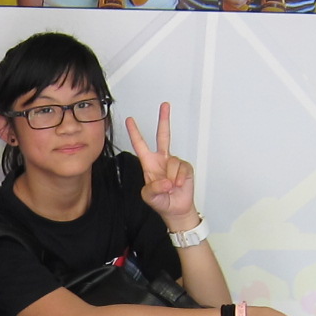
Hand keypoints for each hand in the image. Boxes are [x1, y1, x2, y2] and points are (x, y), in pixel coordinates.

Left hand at [123, 102, 196, 221]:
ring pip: (172, 162)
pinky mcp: (185, 167)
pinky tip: (178, 185)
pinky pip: (182, 168)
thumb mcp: (149, 197)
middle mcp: (161, 159)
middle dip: (164, 120)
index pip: (140, 145)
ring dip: (171, 177)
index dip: (134, 132)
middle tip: (165, 106)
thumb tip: (165, 180)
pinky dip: (179, 178)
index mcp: (149, 163)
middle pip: (163, 135)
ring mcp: (173, 163)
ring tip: (171, 186)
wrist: (176, 210)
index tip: (129, 120)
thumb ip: (153, 189)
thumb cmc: (161, 201)